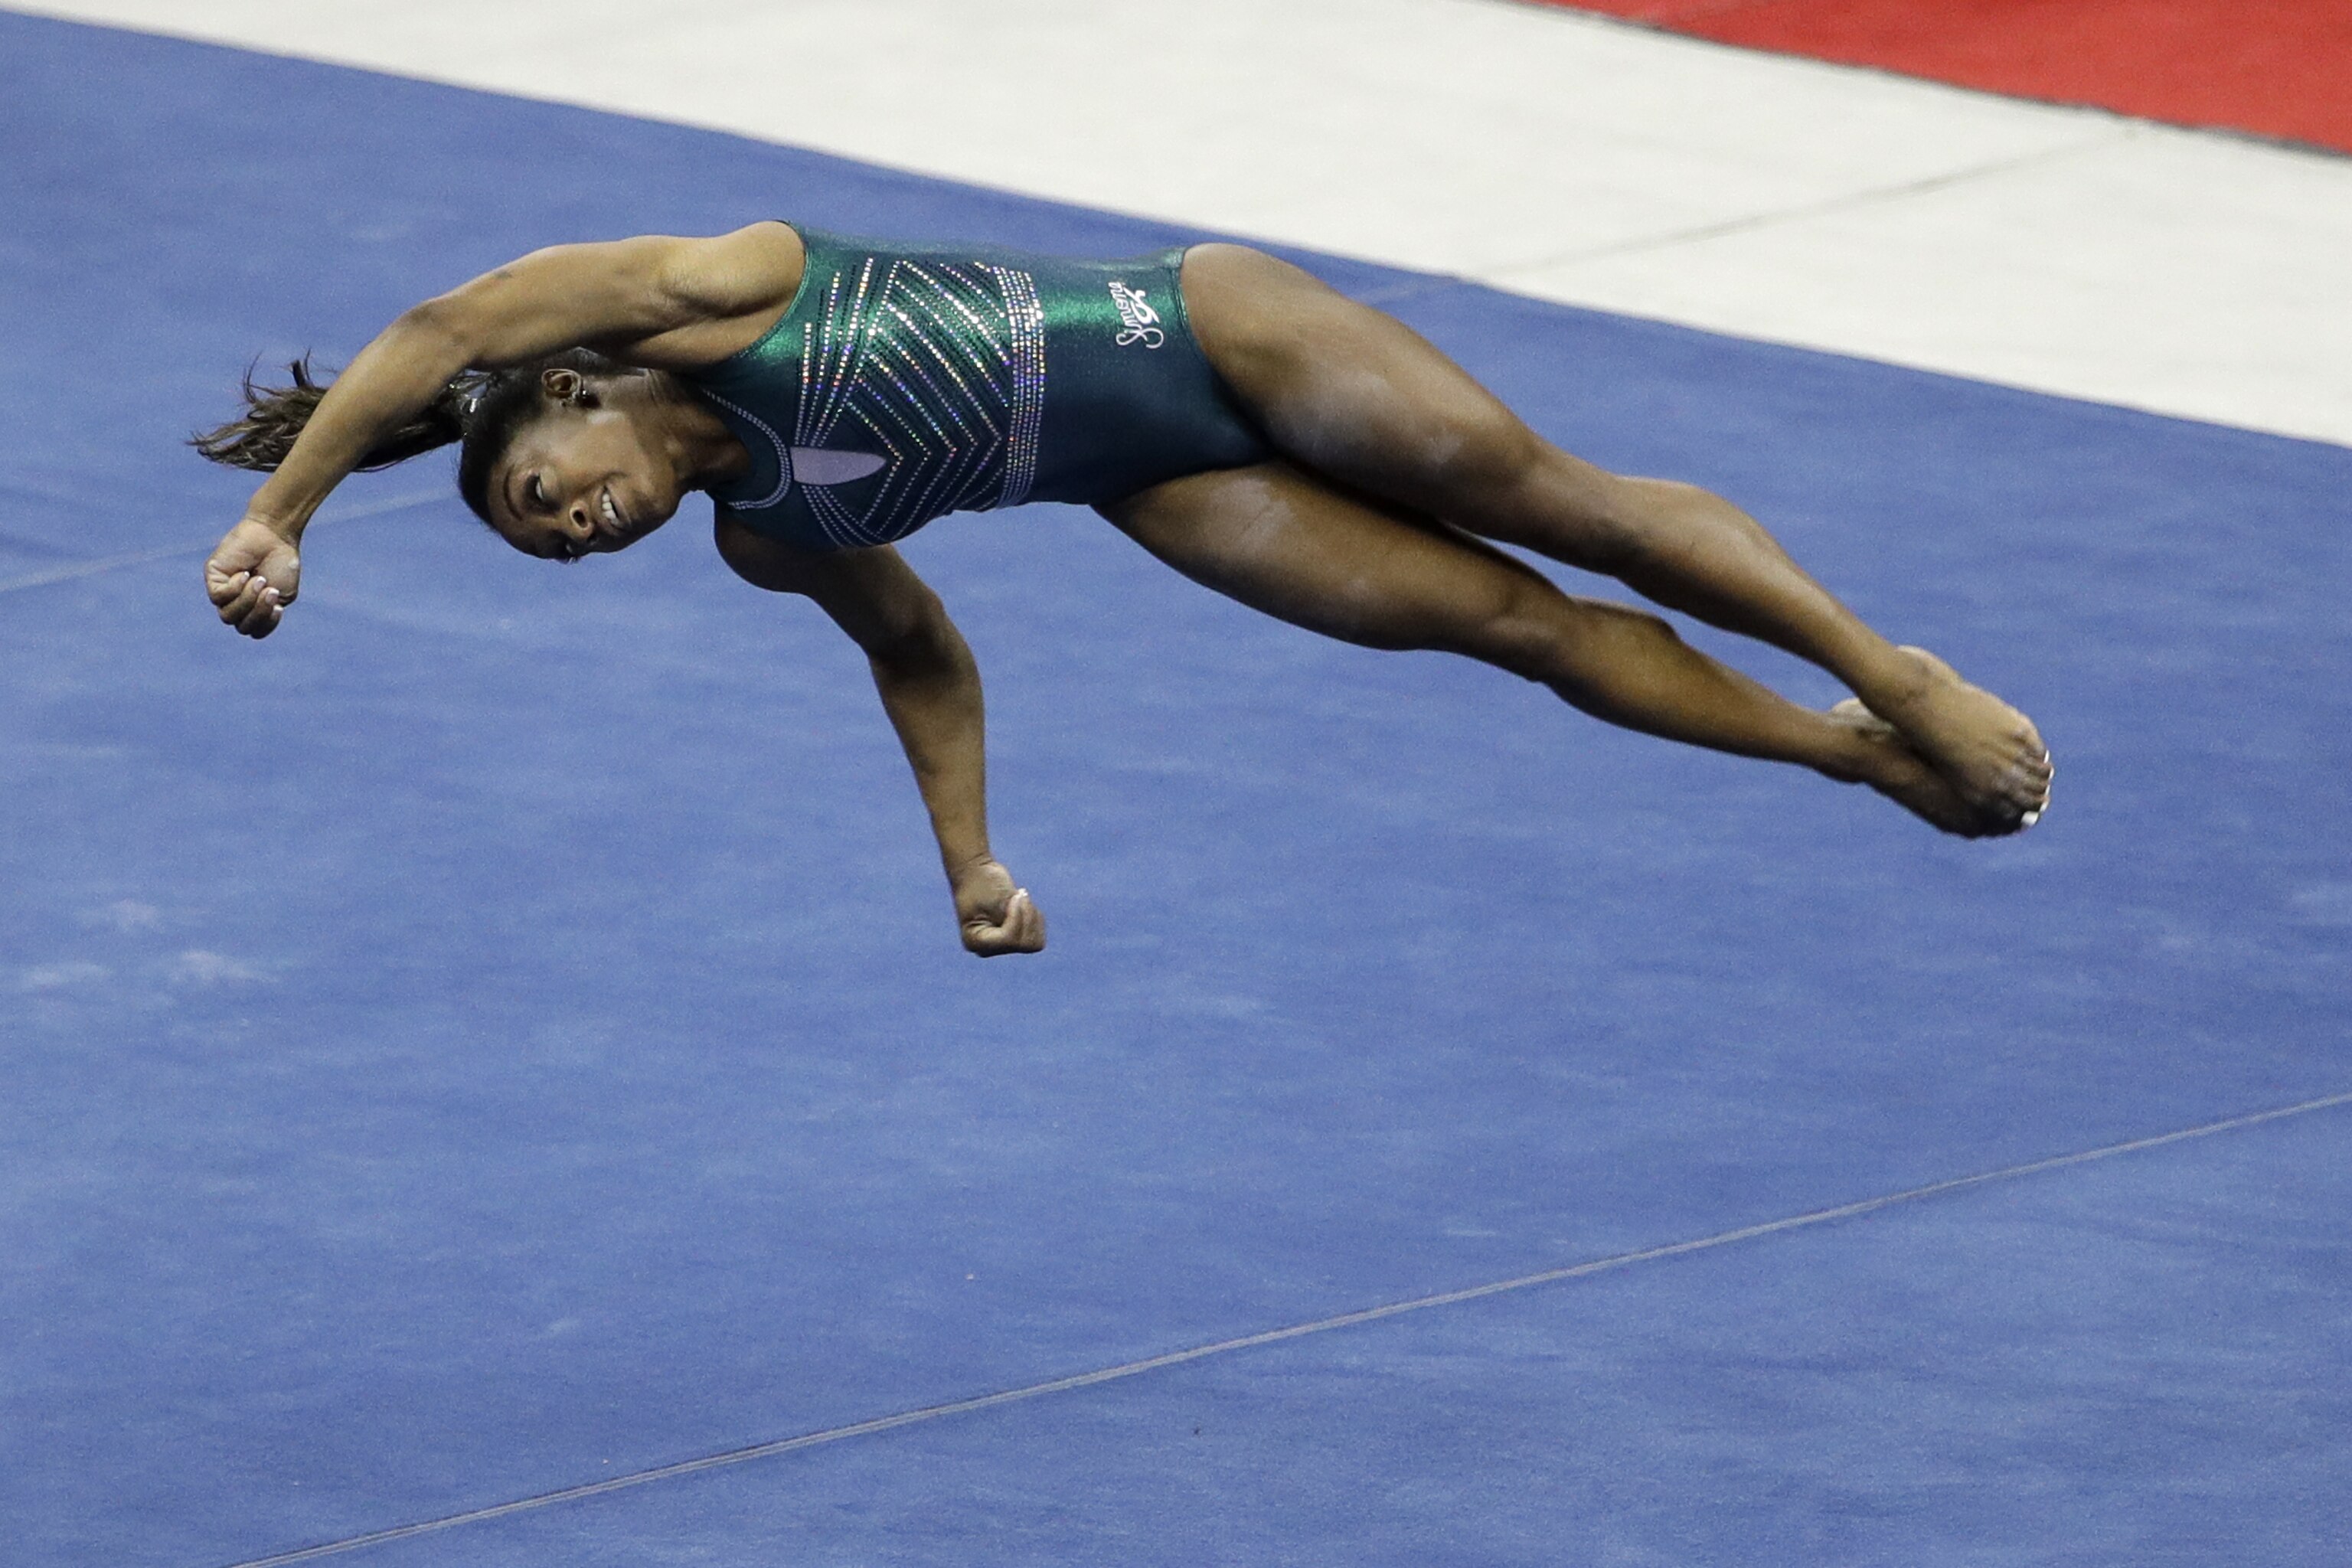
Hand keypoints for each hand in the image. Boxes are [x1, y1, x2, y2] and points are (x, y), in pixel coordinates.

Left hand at [205, 517, 302, 637]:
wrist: (274, 536)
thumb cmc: (281, 564)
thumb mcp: (282, 595)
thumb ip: (267, 613)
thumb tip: (246, 619)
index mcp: (255, 609)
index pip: (255, 631)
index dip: (267, 624)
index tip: (280, 607)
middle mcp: (236, 603)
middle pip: (241, 626)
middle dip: (259, 612)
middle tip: (271, 591)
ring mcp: (223, 591)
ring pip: (228, 615)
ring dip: (247, 601)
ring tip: (260, 581)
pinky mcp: (213, 577)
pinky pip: (218, 596)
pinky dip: (235, 588)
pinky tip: (244, 574)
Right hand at [952, 858, 1045, 956]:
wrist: (979, 872)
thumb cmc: (982, 881)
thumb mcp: (997, 898)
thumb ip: (1013, 917)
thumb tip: (1033, 936)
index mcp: (974, 941)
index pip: (1008, 939)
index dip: (1017, 917)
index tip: (1016, 896)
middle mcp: (987, 949)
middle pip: (1024, 945)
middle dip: (1027, 917)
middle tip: (1020, 894)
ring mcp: (1000, 946)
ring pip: (1034, 944)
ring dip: (1032, 917)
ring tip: (1020, 897)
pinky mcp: (1013, 940)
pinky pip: (1038, 938)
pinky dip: (1035, 919)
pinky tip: (1023, 904)